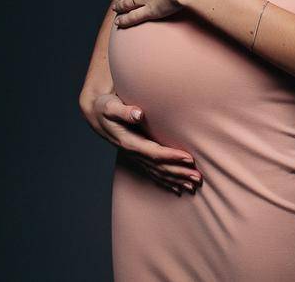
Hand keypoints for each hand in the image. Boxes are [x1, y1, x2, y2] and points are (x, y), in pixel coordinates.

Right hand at [80, 90, 202, 195]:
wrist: (96, 114)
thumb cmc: (105, 107)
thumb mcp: (110, 107)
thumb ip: (124, 111)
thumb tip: (138, 114)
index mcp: (129, 142)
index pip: (154, 153)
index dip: (171, 156)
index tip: (189, 158)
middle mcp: (133, 153)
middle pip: (159, 167)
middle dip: (179, 173)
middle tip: (198, 178)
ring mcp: (136, 157)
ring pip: (158, 172)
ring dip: (176, 179)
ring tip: (193, 186)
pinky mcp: (138, 157)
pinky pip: (153, 172)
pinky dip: (166, 181)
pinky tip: (177, 188)